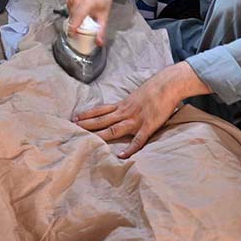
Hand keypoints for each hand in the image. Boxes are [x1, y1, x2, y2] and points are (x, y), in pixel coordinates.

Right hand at [66, 0, 118, 45]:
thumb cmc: (103, 1)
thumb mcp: (104, 17)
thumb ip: (101, 31)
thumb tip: (98, 42)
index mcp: (86, 4)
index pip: (75, 20)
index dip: (72, 30)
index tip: (73, 36)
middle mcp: (77, 0)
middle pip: (71, 19)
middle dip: (75, 26)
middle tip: (81, 29)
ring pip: (69, 15)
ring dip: (74, 20)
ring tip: (84, 19)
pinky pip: (68, 11)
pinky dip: (73, 15)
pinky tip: (81, 13)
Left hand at [73, 62, 210, 157]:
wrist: (168, 84)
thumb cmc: (154, 89)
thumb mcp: (136, 95)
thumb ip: (128, 103)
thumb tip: (121, 108)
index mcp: (123, 105)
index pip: (101, 110)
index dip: (87, 114)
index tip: (75, 118)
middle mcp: (125, 112)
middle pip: (102, 120)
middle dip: (87, 125)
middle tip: (72, 128)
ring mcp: (136, 119)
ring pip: (114, 129)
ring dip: (100, 135)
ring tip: (88, 140)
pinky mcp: (148, 126)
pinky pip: (138, 140)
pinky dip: (130, 149)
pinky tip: (122, 156)